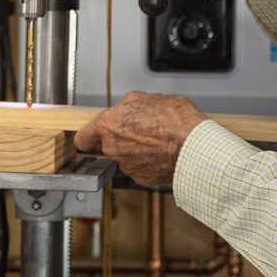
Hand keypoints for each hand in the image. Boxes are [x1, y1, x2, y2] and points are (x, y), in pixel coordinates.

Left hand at [75, 92, 208, 186]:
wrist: (193, 146)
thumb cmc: (175, 120)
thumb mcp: (151, 98)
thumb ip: (131, 104)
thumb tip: (128, 106)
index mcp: (109, 125)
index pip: (83, 138)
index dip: (88, 137)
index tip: (91, 137)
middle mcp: (113, 148)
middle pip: (108, 147)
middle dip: (120, 140)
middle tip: (140, 132)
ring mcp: (126, 166)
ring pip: (124, 159)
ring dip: (135, 152)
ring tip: (156, 142)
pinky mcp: (140, 179)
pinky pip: (140, 170)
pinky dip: (148, 164)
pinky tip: (162, 154)